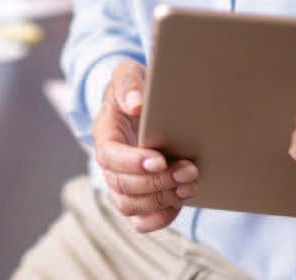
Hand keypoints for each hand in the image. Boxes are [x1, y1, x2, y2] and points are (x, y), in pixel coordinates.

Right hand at [93, 60, 199, 233]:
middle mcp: (109, 163)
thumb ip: (129, 84)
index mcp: (105, 133)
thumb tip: (136, 105)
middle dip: (156, 181)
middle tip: (188, 170)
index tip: (159, 159)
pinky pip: (139, 221)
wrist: (138, 102)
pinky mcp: (136, 196)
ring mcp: (120, 182)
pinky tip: (180, 202)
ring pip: (130, 206)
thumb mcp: (128, 73)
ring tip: (191, 184)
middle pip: (122, 185)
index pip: (109, 156)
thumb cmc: (133, 87)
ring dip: (162, 200)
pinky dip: (159, 218)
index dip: (132, 162)